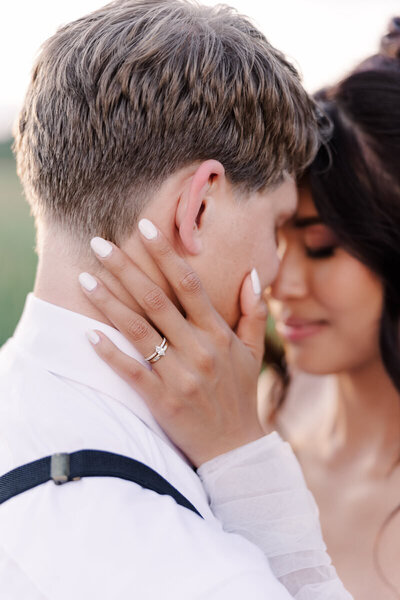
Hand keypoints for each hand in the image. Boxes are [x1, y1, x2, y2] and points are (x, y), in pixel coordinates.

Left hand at [79, 220, 267, 466]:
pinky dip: (110, 353)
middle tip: (98, 244)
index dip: (165, 254)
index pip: (188, 284)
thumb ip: (252, 312)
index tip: (144, 228)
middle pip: (156, 300)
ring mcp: (180, 376)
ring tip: (84, 279)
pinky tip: (88, 335)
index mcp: (218, 334)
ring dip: (109, 303)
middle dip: (125, 268)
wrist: (235, 448)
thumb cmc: (241, 395)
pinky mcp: (163, 401)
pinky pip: (131, 372)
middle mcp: (199, 350)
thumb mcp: (253, 352)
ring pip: (138, 331)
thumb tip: (252, 275)